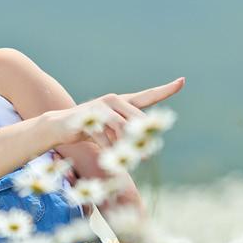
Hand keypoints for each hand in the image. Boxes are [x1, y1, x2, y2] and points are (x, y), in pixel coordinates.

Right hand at [43, 78, 183, 147]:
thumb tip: (146, 152)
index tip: (182, 81)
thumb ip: (128, 137)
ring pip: (122, 127)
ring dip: (128, 146)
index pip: (148, 95)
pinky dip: (110, 150)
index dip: (165, 89)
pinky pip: (105, 136)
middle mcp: (114, 100)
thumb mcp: (112, 132)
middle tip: (149, 155)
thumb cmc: (90, 129)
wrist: (60, 126)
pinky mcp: (89, 117)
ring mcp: (100, 107)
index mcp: (123, 102)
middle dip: (143, 136)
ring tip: (134, 160)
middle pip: (137, 117)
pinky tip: (112, 161)